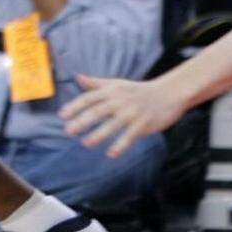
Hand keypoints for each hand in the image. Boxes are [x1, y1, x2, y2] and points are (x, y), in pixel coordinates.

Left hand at [59, 74, 186, 157]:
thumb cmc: (138, 90)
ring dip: (98, 134)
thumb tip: (77, 77)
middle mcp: (120, 100)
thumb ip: (96, 83)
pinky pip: (130, 136)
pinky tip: (111, 154)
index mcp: (111, 91)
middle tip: (68, 131)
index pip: (89, 98)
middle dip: (81, 121)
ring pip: (112, 124)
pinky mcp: (144, 123)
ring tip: (85, 143)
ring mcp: (132, 112)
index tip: (62, 115)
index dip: (74, 106)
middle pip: (97, 111)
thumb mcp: (116, 84)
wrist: (169, 93)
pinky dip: (120, 145)